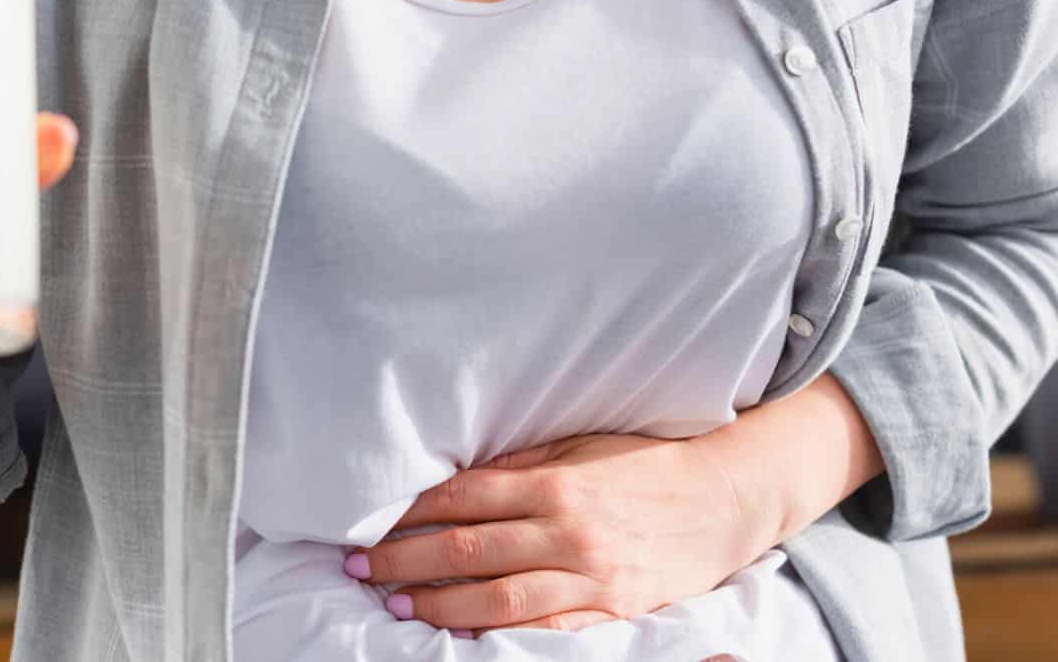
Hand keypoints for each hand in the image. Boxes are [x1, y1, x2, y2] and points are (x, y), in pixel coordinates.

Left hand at [346, 433, 770, 633]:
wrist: (724, 499)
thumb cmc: (643, 466)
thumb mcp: (579, 448)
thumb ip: (518, 466)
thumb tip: (453, 479)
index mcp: (554, 483)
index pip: (464, 498)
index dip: (411, 512)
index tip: (372, 522)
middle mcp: (568, 529)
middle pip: (469, 548)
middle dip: (406, 559)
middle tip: (360, 567)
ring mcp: (591, 574)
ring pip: (500, 597)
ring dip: (440, 603)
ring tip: (397, 604)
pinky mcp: (614, 610)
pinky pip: (549, 628)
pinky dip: (503, 634)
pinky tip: (464, 634)